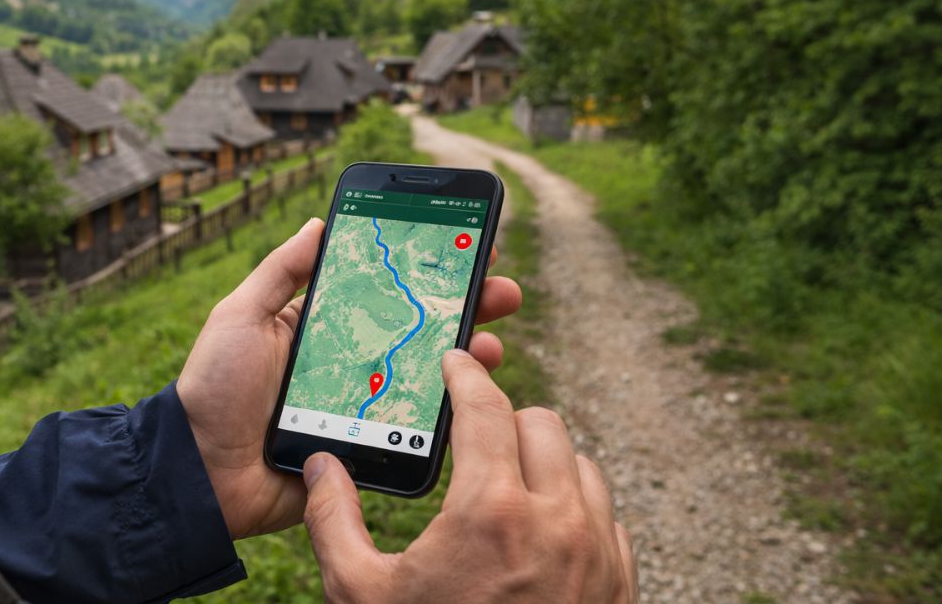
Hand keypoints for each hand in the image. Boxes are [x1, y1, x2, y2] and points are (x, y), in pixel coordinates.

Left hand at [176, 217, 521, 539]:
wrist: (199, 471)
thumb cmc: (214, 388)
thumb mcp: (242, 316)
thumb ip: (281, 272)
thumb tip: (320, 222)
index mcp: (323, 328)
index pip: (385, 292)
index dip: (425, 272)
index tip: (467, 247)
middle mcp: (351, 364)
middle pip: (419, 331)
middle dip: (464, 308)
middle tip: (504, 291)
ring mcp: (363, 408)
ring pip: (427, 378)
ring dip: (467, 358)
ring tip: (491, 344)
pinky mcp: (367, 449)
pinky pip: (414, 430)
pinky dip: (448, 414)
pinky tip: (471, 396)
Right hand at [301, 350, 637, 603]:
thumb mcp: (361, 596)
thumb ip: (333, 522)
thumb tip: (320, 468)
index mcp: (492, 512)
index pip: (488, 408)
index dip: (467, 375)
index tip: (455, 361)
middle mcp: (557, 521)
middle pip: (543, 424)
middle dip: (504, 419)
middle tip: (474, 434)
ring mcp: (598, 553)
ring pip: (581, 465)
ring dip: (544, 461)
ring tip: (507, 482)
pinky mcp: (621, 583)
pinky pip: (607, 515)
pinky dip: (576, 507)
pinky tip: (542, 530)